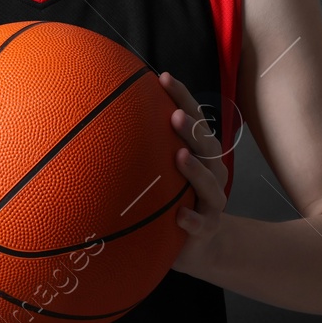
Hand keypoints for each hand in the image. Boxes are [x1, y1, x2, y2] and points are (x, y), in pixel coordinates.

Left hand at [160, 71, 228, 271]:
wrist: (195, 244)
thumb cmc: (173, 198)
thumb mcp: (162, 171)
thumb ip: (148, 145)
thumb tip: (108, 110)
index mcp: (201, 153)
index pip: (195, 119)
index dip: (182, 97)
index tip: (163, 77)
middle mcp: (213, 173)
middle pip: (207, 147)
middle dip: (193, 130)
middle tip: (175, 116)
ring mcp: (212, 202)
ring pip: (210, 183)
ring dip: (196, 169)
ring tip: (180, 156)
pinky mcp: (208, 228)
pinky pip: (202, 224)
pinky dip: (193, 219)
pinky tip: (181, 215)